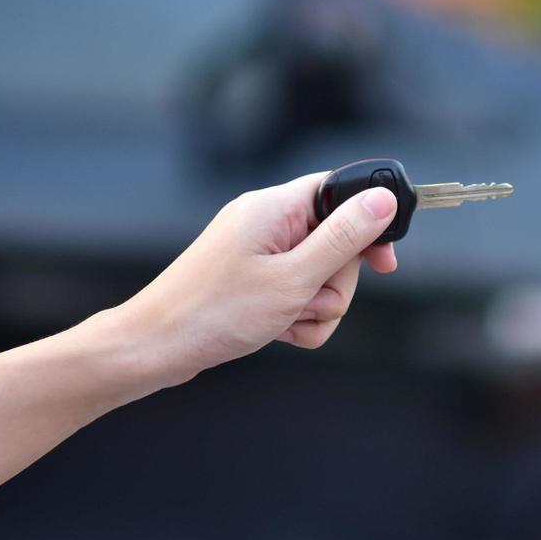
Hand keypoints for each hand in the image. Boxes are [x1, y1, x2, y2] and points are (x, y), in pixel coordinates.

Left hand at [115, 171, 397, 387]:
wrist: (155, 349)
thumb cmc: (214, 312)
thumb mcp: (293, 278)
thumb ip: (343, 238)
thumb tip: (383, 200)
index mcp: (274, 208)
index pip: (340, 191)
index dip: (370, 222)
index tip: (385, 261)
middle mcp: (267, 224)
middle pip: (338, 244)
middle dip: (334, 283)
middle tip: (306, 300)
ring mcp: (260, 255)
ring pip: (322, 278)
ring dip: (316, 307)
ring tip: (284, 320)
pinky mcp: (256, 281)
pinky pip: (299, 297)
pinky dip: (298, 320)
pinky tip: (276, 331)